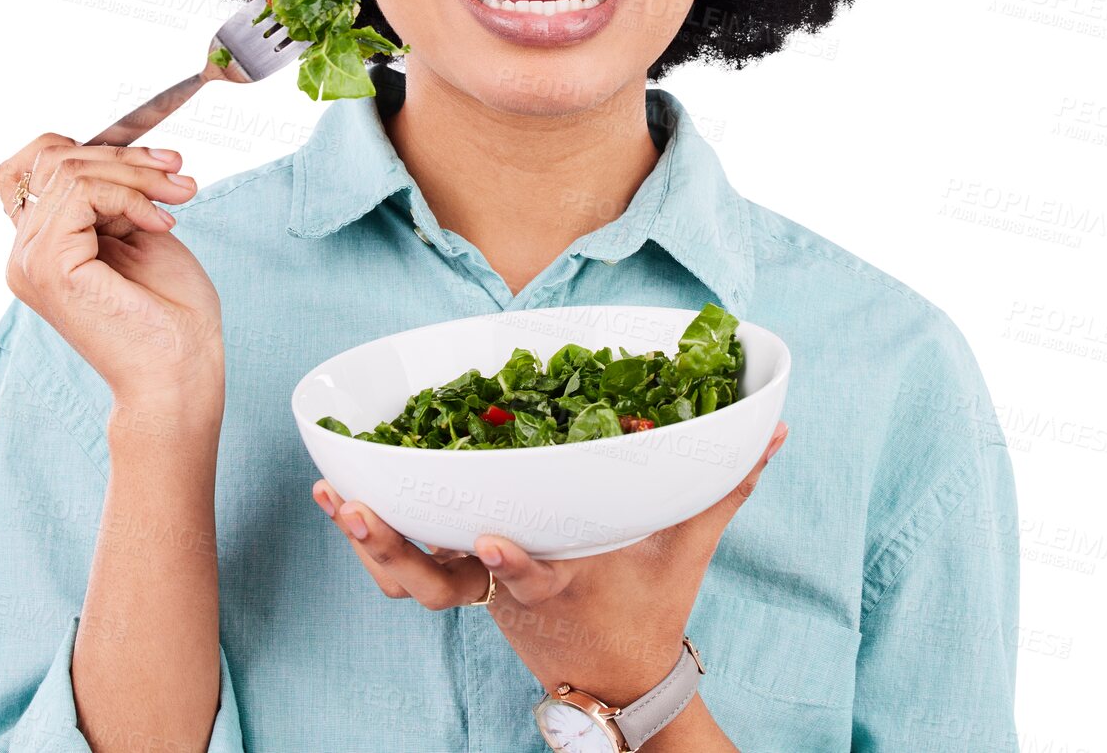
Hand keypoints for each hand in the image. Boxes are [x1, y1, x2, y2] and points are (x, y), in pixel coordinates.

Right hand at [0, 134, 224, 420]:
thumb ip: (112, 197)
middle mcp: (23, 253)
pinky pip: (81, 193)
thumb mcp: (140, 234)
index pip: (33, 165)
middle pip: (54, 158)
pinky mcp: (48, 266)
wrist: (178, 374)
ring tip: (181, 196)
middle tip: (179, 175)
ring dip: (137, 173)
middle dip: (128, 156)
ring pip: (69, 169)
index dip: (87, 147)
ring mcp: (30, 260)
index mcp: (41, 246)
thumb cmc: (170, 315)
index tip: (153, 161)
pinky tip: (162, 223)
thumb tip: (113, 150)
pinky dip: (130, 195)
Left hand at [313, 420, 789, 703]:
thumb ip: (722, 487)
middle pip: (434, 583)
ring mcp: (477, 590)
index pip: (531, 577)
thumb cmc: (648, 603)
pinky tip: (350, 491)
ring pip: (408, 578)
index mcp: (562, 583)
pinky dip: (377, 536)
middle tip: (352, 506)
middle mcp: (505, 590)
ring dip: (367, 539)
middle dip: (390, 547)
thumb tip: (773, 431)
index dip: (511, 563)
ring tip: (333, 493)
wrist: (614, 675)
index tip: (489, 540)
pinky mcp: (463, 581)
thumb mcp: (685, 549)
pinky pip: (409, 566)